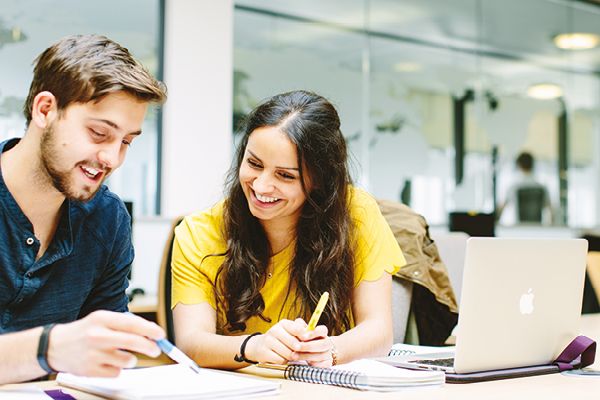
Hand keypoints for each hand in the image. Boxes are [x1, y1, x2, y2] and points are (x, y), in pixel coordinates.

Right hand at [47, 310, 163, 376]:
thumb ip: (125, 324)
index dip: (150, 330)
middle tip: (156, 350)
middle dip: (149, 347)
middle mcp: (97, 335)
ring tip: (118, 354)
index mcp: (101, 318)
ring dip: (130, 359)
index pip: (132, 323)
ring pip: (127, 360)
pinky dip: (116, 369)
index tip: (161, 335)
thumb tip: (151, 333)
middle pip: (132, 342)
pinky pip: (116, 373)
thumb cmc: (85, 332)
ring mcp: (93, 354)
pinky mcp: (90, 371)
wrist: (55, 346)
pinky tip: (105, 362)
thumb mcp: (102, 319)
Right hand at [244, 318, 308, 363]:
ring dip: (292, 356)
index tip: (308, 341)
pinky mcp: (265, 352)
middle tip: (301, 352)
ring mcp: (268, 341)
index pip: (297, 329)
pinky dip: (284, 361)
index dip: (305, 336)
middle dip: (300, 350)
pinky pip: (280, 360)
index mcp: (283, 323)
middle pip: (294, 343)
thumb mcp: (289, 330)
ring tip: (291, 354)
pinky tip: (282, 357)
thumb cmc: (280, 338)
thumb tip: (312, 331)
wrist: (260, 346)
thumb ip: (301, 329)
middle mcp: (275, 330)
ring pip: (288, 353)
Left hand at [294, 322, 332, 367]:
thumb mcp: (303, 331)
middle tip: (296, 347)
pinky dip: (311, 364)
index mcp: (323, 333)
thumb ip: (300, 326)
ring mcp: (328, 354)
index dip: (313, 333)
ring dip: (306, 356)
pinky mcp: (327, 364)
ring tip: (294, 355)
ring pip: (320, 356)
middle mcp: (327, 343)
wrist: (316, 353)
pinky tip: (302, 363)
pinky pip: (321, 365)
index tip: (302, 336)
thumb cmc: (306, 340)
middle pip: (322, 344)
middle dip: (308, 346)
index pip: (322, 330)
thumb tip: (297, 322)